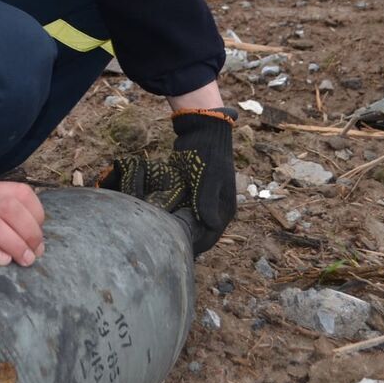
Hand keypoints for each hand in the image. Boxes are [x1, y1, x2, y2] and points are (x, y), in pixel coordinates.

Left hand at [169, 107, 237, 255]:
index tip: (175, 252)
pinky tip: (159, 220)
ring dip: (179, 228)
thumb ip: (207, 201)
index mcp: (224, 208)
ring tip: (160, 235)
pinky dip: (175, 215)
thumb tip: (209, 225)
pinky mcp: (192, 192)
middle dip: (185, 240)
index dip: (194, 246)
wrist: (201, 131)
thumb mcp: (208, 177)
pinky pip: (183, 210)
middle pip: (200, 232)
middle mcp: (215, 207)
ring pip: (191, 222)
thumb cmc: (207, 154)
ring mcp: (203, 200)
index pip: (210, 237)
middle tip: (163, 246)